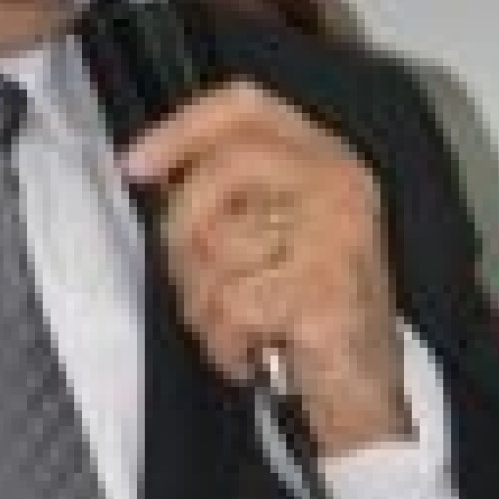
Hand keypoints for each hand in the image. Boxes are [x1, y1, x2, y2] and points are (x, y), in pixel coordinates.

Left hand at [122, 80, 412, 456]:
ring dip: (205, 302)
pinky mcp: (325, 291)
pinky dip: (225, 343)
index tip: (134, 163)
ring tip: (238, 324)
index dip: (181, 127)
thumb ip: (225, 196)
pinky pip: (232, 305)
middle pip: (219, 172)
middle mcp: (338, 185)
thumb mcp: (270, 235)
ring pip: (217, 246)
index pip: (246, 105)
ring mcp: (337, 236)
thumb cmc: (305, 314)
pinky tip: (251, 353)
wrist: (363, 394)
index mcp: (324, 159)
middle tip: (198, 281)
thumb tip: (152, 171)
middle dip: (184, 233)